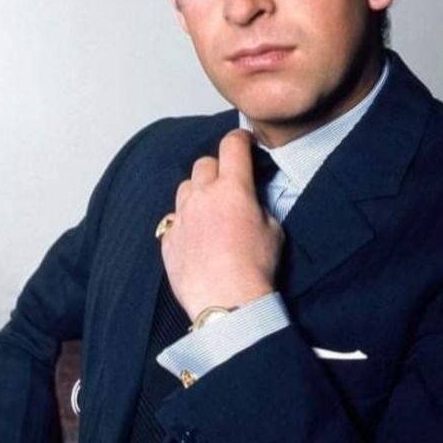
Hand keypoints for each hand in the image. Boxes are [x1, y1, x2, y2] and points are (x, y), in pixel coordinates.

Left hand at [161, 129, 283, 319]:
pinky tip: (197, 237)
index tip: (244, 143)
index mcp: (232, 188)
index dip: (240, 140)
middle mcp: (202, 196)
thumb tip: (253, 202)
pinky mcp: (168, 239)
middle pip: (204, 164)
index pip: (232, 145)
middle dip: (217, 168)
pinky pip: (174, 220)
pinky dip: (185, 222)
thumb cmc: (255, 269)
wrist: (227, 302)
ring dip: (198, 193)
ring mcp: (182, 217)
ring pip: (185, 189)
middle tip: (229, 183)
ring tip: (211, 211)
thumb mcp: (274, 230)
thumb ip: (260, 206)